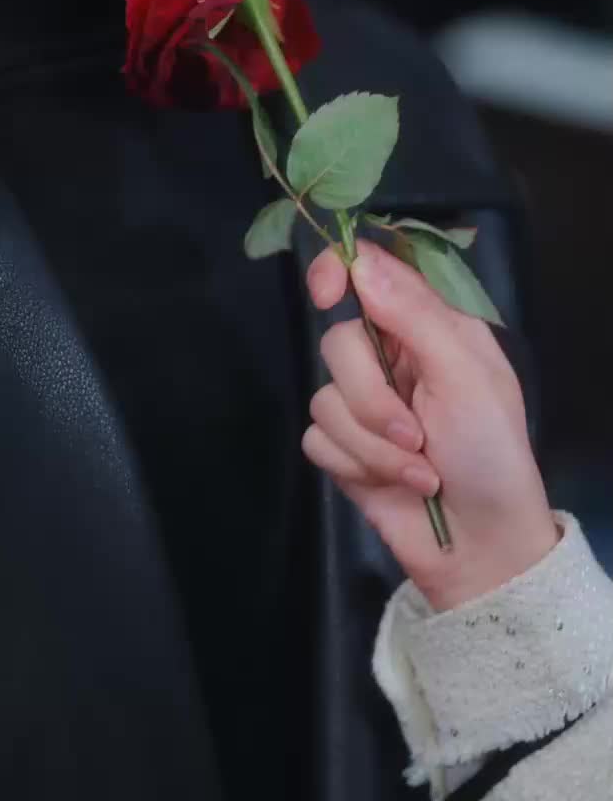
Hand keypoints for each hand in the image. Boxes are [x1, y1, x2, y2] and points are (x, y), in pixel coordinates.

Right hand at [303, 237, 559, 609]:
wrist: (481, 545)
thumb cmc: (489, 451)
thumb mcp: (466, 375)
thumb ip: (413, 314)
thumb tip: (358, 260)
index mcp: (427, 325)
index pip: (370, 271)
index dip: (337, 269)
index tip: (324, 292)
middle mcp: (390, 356)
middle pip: (338, 343)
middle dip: (373, 399)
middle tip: (416, 434)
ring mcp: (363, 403)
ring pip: (325, 396)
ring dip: (374, 446)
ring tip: (419, 472)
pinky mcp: (343, 448)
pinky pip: (317, 438)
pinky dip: (355, 466)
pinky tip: (391, 485)